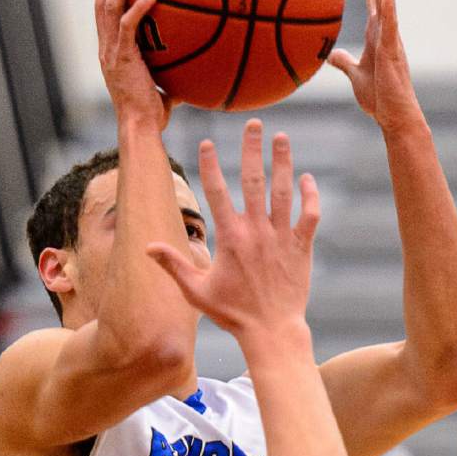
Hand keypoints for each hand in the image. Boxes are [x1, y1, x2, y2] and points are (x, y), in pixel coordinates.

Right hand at [95, 0, 178, 130]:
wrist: (141, 127)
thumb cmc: (152, 115)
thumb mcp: (161, 88)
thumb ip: (172, 74)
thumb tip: (195, 72)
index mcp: (110, 53)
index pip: (103, 16)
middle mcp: (106, 49)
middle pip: (100, 2)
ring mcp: (111, 52)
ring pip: (108, 6)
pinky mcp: (122, 58)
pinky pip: (128, 24)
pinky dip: (139, 6)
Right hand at [146, 120, 318, 340]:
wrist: (271, 331)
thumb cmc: (232, 313)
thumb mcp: (196, 290)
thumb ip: (174, 264)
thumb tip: (147, 246)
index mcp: (230, 237)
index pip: (217, 191)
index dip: (211, 165)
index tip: (207, 143)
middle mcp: (256, 231)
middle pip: (254, 180)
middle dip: (253, 149)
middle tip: (255, 124)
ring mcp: (281, 237)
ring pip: (283, 191)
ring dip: (283, 162)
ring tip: (282, 138)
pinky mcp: (302, 247)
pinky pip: (309, 214)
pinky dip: (310, 195)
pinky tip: (306, 178)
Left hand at [328, 0, 421, 133]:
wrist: (393, 116)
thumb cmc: (378, 98)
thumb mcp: (355, 75)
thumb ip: (344, 62)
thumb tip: (330, 55)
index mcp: (376, 32)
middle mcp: (385, 29)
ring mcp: (390, 39)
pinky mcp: (392, 54)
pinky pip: (390, 29)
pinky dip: (389, 12)